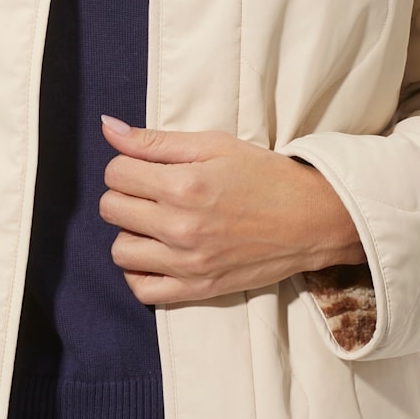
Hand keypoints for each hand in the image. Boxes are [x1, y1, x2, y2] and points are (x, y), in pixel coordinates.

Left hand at [98, 114, 365, 307]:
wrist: (311, 219)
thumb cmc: (264, 175)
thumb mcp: (214, 145)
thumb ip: (156, 140)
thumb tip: (107, 128)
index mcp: (184, 184)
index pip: (115, 173)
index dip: (127, 165)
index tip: (148, 167)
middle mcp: (181, 226)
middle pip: (111, 209)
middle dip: (126, 195)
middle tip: (153, 192)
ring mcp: (188, 262)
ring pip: (120, 251)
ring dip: (131, 233)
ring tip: (156, 223)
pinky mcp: (197, 288)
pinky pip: (142, 290)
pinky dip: (140, 272)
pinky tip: (157, 254)